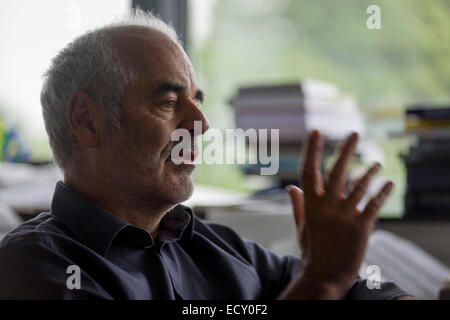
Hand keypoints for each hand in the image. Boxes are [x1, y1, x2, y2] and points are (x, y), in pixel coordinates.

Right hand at [280, 130, 392, 298]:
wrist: (324, 276)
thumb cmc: (311, 250)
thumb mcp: (302, 226)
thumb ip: (297, 205)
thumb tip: (290, 187)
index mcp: (310, 205)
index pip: (309, 171)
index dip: (312, 150)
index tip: (315, 132)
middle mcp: (327, 207)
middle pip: (337, 171)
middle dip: (346, 150)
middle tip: (354, 133)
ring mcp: (344, 217)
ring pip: (359, 185)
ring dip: (370, 171)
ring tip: (377, 162)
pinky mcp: (361, 228)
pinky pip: (374, 205)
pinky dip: (382, 192)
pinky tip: (389, 183)